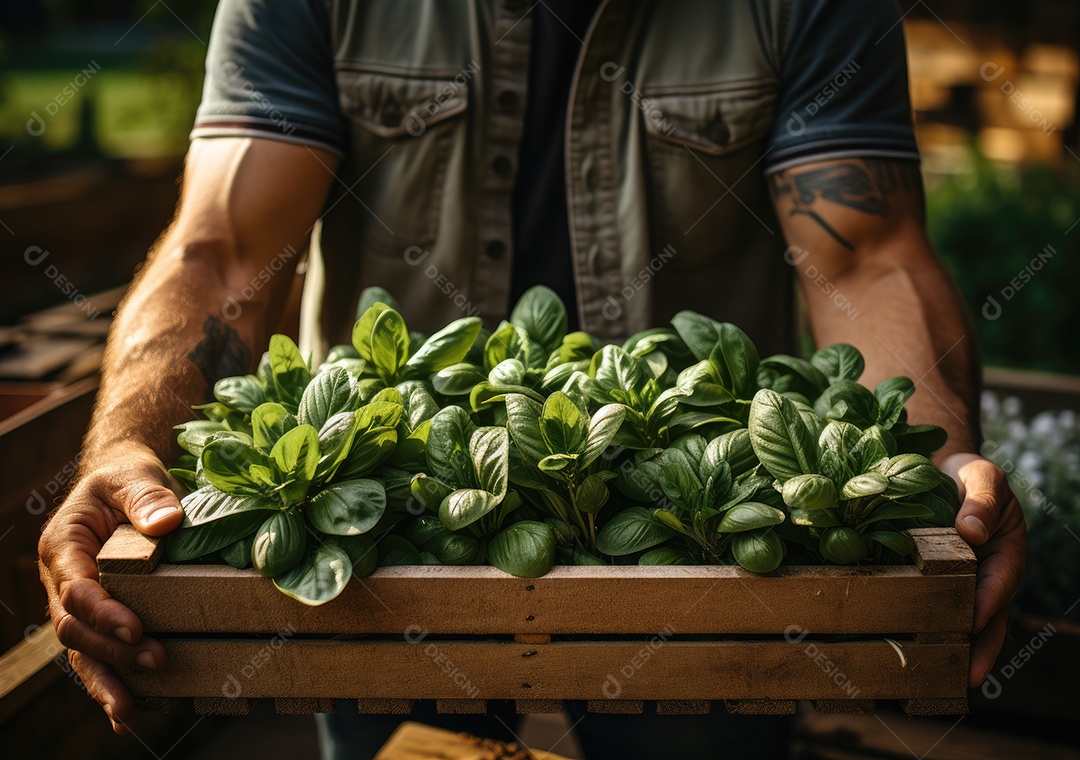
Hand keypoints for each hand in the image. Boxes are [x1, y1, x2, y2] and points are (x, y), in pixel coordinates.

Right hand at [37, 445, 184, 733]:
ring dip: (106, 678)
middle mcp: (63, 580)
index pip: (77, 588)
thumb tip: (167, 522)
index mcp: (64, 547)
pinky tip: (126, 713)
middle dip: (112, 649)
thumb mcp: (135, 477)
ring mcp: (78, 602)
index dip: (102, 612)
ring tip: (128, 711)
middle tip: (157, 658)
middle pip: (76, 628)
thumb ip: (147, 497)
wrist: (123, 483)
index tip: (135, 628)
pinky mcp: (99, 616)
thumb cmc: (126, 478)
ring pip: (82, 650)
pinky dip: (110, 682)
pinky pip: (98, 653)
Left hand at [941, 452, 1026, 686]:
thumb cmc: (970, 475)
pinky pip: (932, 607)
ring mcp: (962, 582)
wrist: (945, 470)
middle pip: (987, 618)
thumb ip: (982, 501)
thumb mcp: (983, 477)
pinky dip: (925, 627)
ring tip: (937, 678)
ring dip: (953, 649)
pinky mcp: (935, 581)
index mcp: (1003, 553)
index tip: (973, 624)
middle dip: (979, 650)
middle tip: (965, 678)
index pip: (998, 584)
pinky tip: (906, 645)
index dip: (987, 604)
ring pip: (960, 621)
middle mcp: (985, 575)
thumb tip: (972, 530)